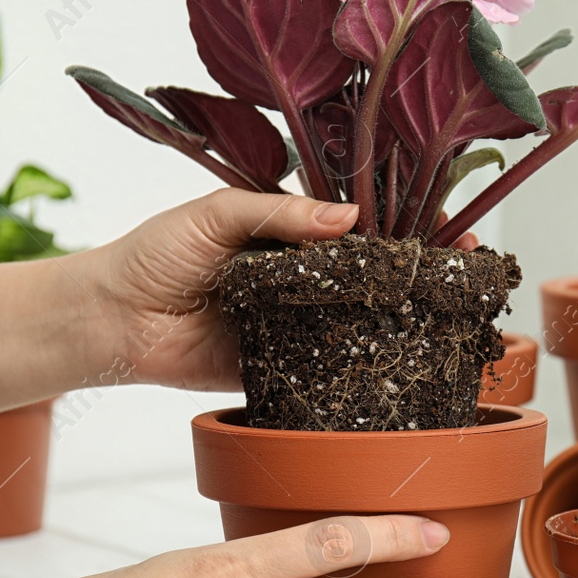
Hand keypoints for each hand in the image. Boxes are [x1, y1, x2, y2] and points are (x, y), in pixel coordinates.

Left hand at [0, 188, 479, 430]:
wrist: (111, 322)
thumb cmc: (153, 255)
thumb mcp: (215, 214)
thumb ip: (278, 213)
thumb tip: (349, 219)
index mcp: (291, 227)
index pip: (364, 218)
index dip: (409, 220)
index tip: (450, 226)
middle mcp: (305, 273)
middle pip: (376, 269)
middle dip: (423, 268)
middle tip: (465, 270)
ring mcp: (300, 320)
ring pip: (364, 317)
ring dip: (406, 316)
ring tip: (451, 313)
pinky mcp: (288, 365)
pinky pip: (335, 363)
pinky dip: (368, 362)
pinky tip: (404, 360)